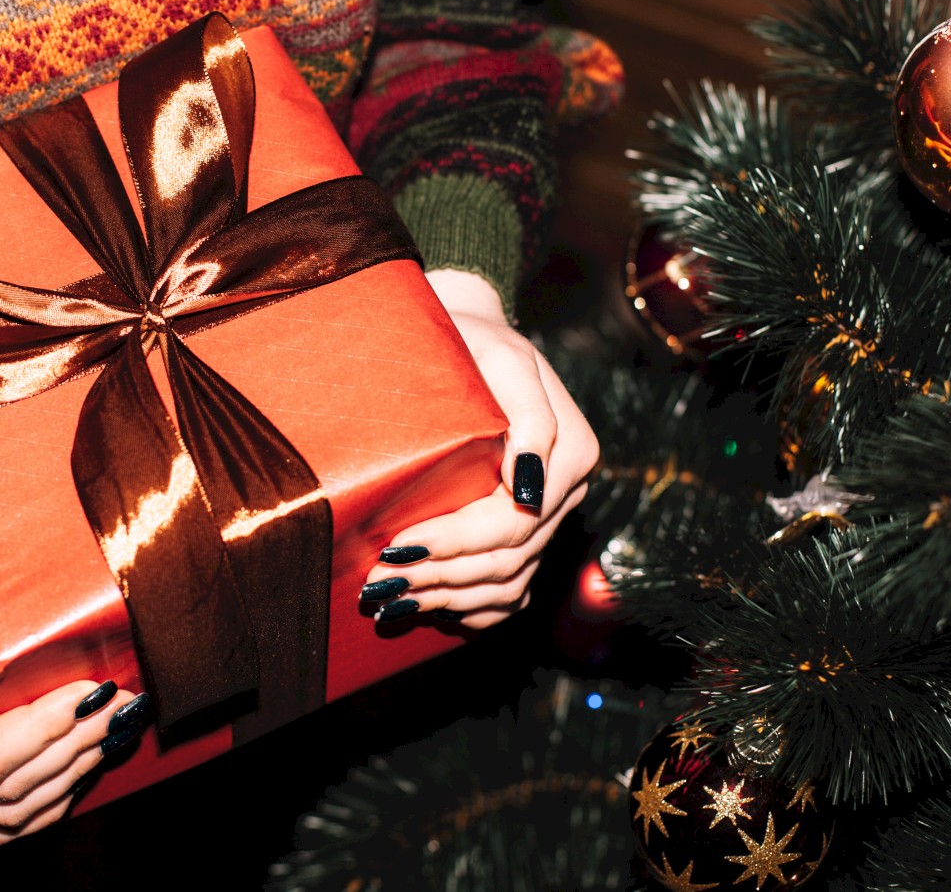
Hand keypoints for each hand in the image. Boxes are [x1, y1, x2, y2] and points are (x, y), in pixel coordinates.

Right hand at [0, 517, 149, 842]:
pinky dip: (51, 791)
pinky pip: (2, 811)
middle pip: (0, 790)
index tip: (89, 689)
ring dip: (70, 772)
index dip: (41, 733)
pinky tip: (86, 755)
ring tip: (116, 725)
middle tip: (122, 703)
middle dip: (71, 748)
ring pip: (7, 811)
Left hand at [360, 269, 598, 628]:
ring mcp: (548, 517)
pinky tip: (429, 611)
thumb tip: (530, 485)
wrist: (471, 340)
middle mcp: (565, 492)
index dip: (456, 541)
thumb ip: (529, 418)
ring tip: (392, 599)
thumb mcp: (502, 359)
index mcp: (571, 453)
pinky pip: (511, 593)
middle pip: (509, 559)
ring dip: (449, 599)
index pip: (515, 521)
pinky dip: (472, 611)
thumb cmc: (475, 342)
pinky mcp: (527, 533)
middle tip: (379, 581)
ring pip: (510, 585)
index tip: (398, 544)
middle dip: (442, 576)